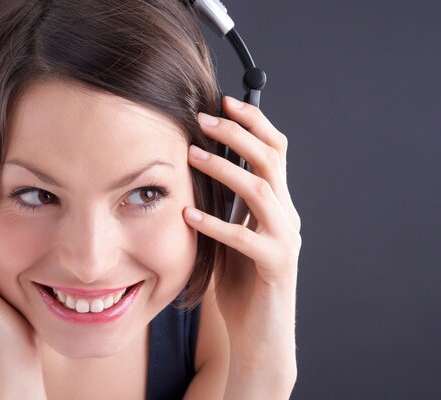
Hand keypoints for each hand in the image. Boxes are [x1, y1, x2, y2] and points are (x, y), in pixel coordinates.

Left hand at [183, 97, 300, 393]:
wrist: (258, 333)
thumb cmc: (240, 282)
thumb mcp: (231, 233)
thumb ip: (226, 204)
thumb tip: (198, 165)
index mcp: (277, 205)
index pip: (274, 151)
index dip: (253, 121)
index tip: (223, 100)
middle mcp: (287, 217)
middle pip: (271, 160)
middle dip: (238, 134)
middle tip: (204, 118)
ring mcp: (284, 241)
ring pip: (261, 191)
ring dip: (226, 169)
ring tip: (192, 154)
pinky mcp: (275, 267)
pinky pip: (245, 239)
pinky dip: (216, 224)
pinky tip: (189, 215)